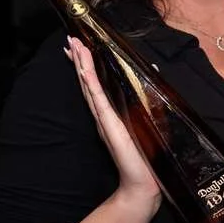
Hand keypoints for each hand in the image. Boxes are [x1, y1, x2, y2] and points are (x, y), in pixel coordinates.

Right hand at [66, 37, 160, 207]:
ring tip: (73, 47)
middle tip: (70, 40)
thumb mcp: (147, 123)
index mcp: (112, 113)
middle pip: (88, 82)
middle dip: (79, 60)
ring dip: (82, 66)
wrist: (143, 183)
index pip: (97, 84)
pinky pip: (98, 100)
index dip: (87, 65)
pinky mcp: (110, 125)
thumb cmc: (146, 156)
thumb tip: (153, 77)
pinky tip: (84, 71)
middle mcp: (104, 114)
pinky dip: (90, 84)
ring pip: (90, 87)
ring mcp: (105, 119)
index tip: (79, 47)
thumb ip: (145, 103)